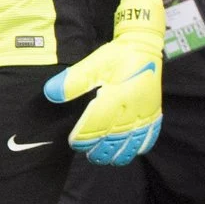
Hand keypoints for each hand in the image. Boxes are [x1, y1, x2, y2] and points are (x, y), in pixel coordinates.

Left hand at [46, 0, 164, 164]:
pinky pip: (149, 135)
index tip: (74, 142)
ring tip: (104, 157)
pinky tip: (131, 151)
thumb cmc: (115, 56)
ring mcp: (145, 112)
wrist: (143, 46)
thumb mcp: (92, 64)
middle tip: (88, 153)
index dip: (83, 139)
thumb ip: (71, 81)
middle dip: (99, 150)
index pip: (96, 127)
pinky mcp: (153, 112)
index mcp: (115, 97)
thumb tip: (50, 93)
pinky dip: (140, 146)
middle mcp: (131, 108)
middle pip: (113, 139)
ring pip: (132, 142)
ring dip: (118, 153)